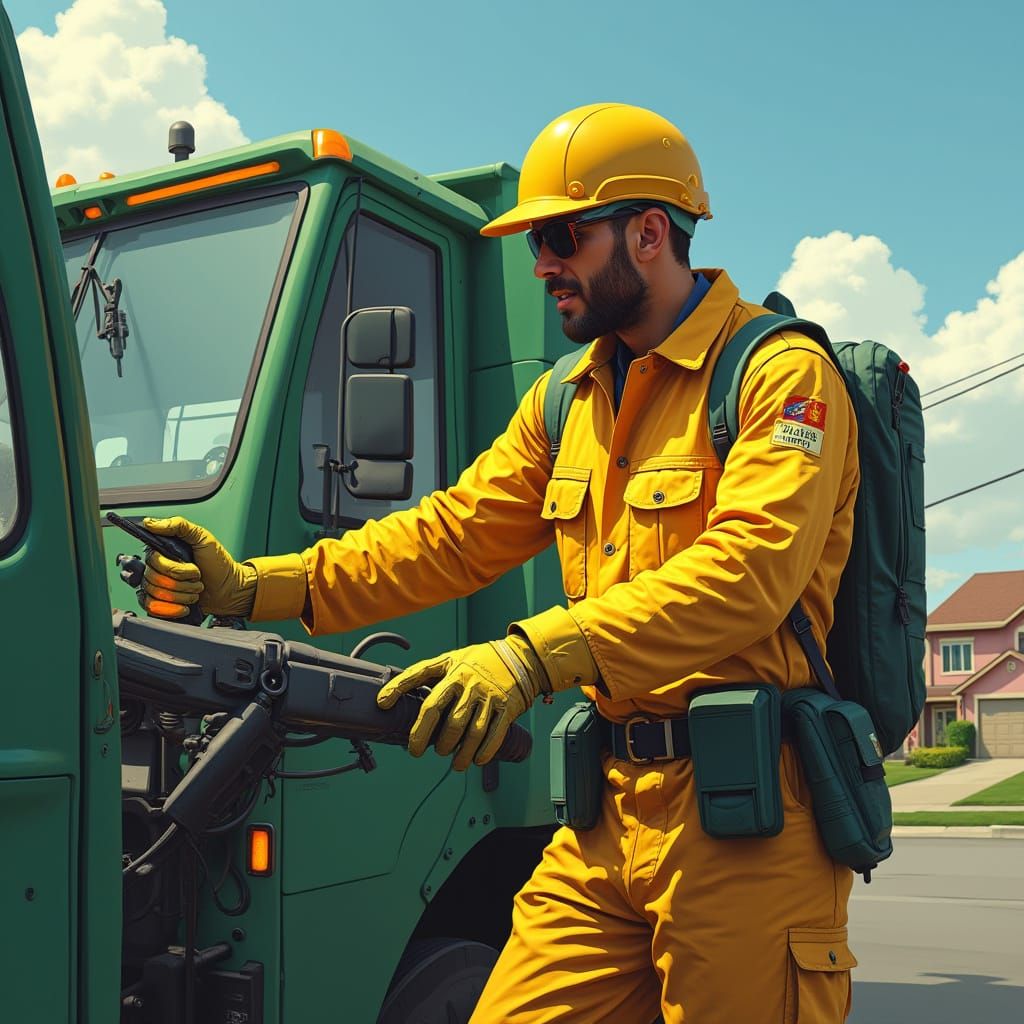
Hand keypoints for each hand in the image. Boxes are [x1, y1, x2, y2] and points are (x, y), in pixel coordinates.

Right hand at [141, 516, 256, 619]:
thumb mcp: (203, 538)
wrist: (230, 589)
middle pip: (153, 578)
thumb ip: (178, 526)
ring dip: (181, 595)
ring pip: (155, 594)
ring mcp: (158, 586)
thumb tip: (150, 523)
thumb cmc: (218, 563)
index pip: (152, 559)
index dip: (172, 567)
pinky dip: (171, 609)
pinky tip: (185, 606)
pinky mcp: (162, 603)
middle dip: (182, 581)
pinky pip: (152, 608)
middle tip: (198, 577)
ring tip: (196, 590)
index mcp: (163, 550)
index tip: (191, 568)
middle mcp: (157, 567)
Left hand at [377, 636, 550, 770]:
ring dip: (459, 753)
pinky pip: (494, 734)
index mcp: (453, 669)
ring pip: (470, 732)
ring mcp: (488, 696)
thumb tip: (396, 691)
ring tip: (452, 763)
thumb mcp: (453, 659)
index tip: (381, 703)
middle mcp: (469, 682)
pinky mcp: (506, 708)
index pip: (420, 677)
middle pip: (446, 716)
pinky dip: (484, 751)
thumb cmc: (480, 661)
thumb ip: (429, 673)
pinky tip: (476, 761)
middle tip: (421, 750)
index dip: (399, 688)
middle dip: (429, 738)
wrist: (521, 658)